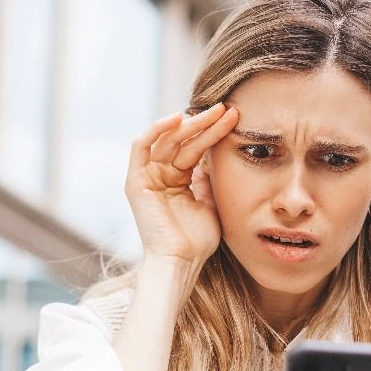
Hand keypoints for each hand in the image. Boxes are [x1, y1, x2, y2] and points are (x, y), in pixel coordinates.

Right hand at [124, 103, 238, 266]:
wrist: (180, 260)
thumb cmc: (197, 241)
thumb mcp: (210, 203)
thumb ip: (209, 180)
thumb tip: (214, 158)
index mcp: (177, 181)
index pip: (195, 148)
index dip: (213, 132)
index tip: (234, 119)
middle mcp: (160, 175)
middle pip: (183, 140)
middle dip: (205, 123)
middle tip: (227, 109)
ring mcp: (147, 177)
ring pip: (166, 139)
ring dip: (189, 123)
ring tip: (213, 112)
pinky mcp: (135, 180)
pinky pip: (141, 146)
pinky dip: (156, 129)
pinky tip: (178, 118)